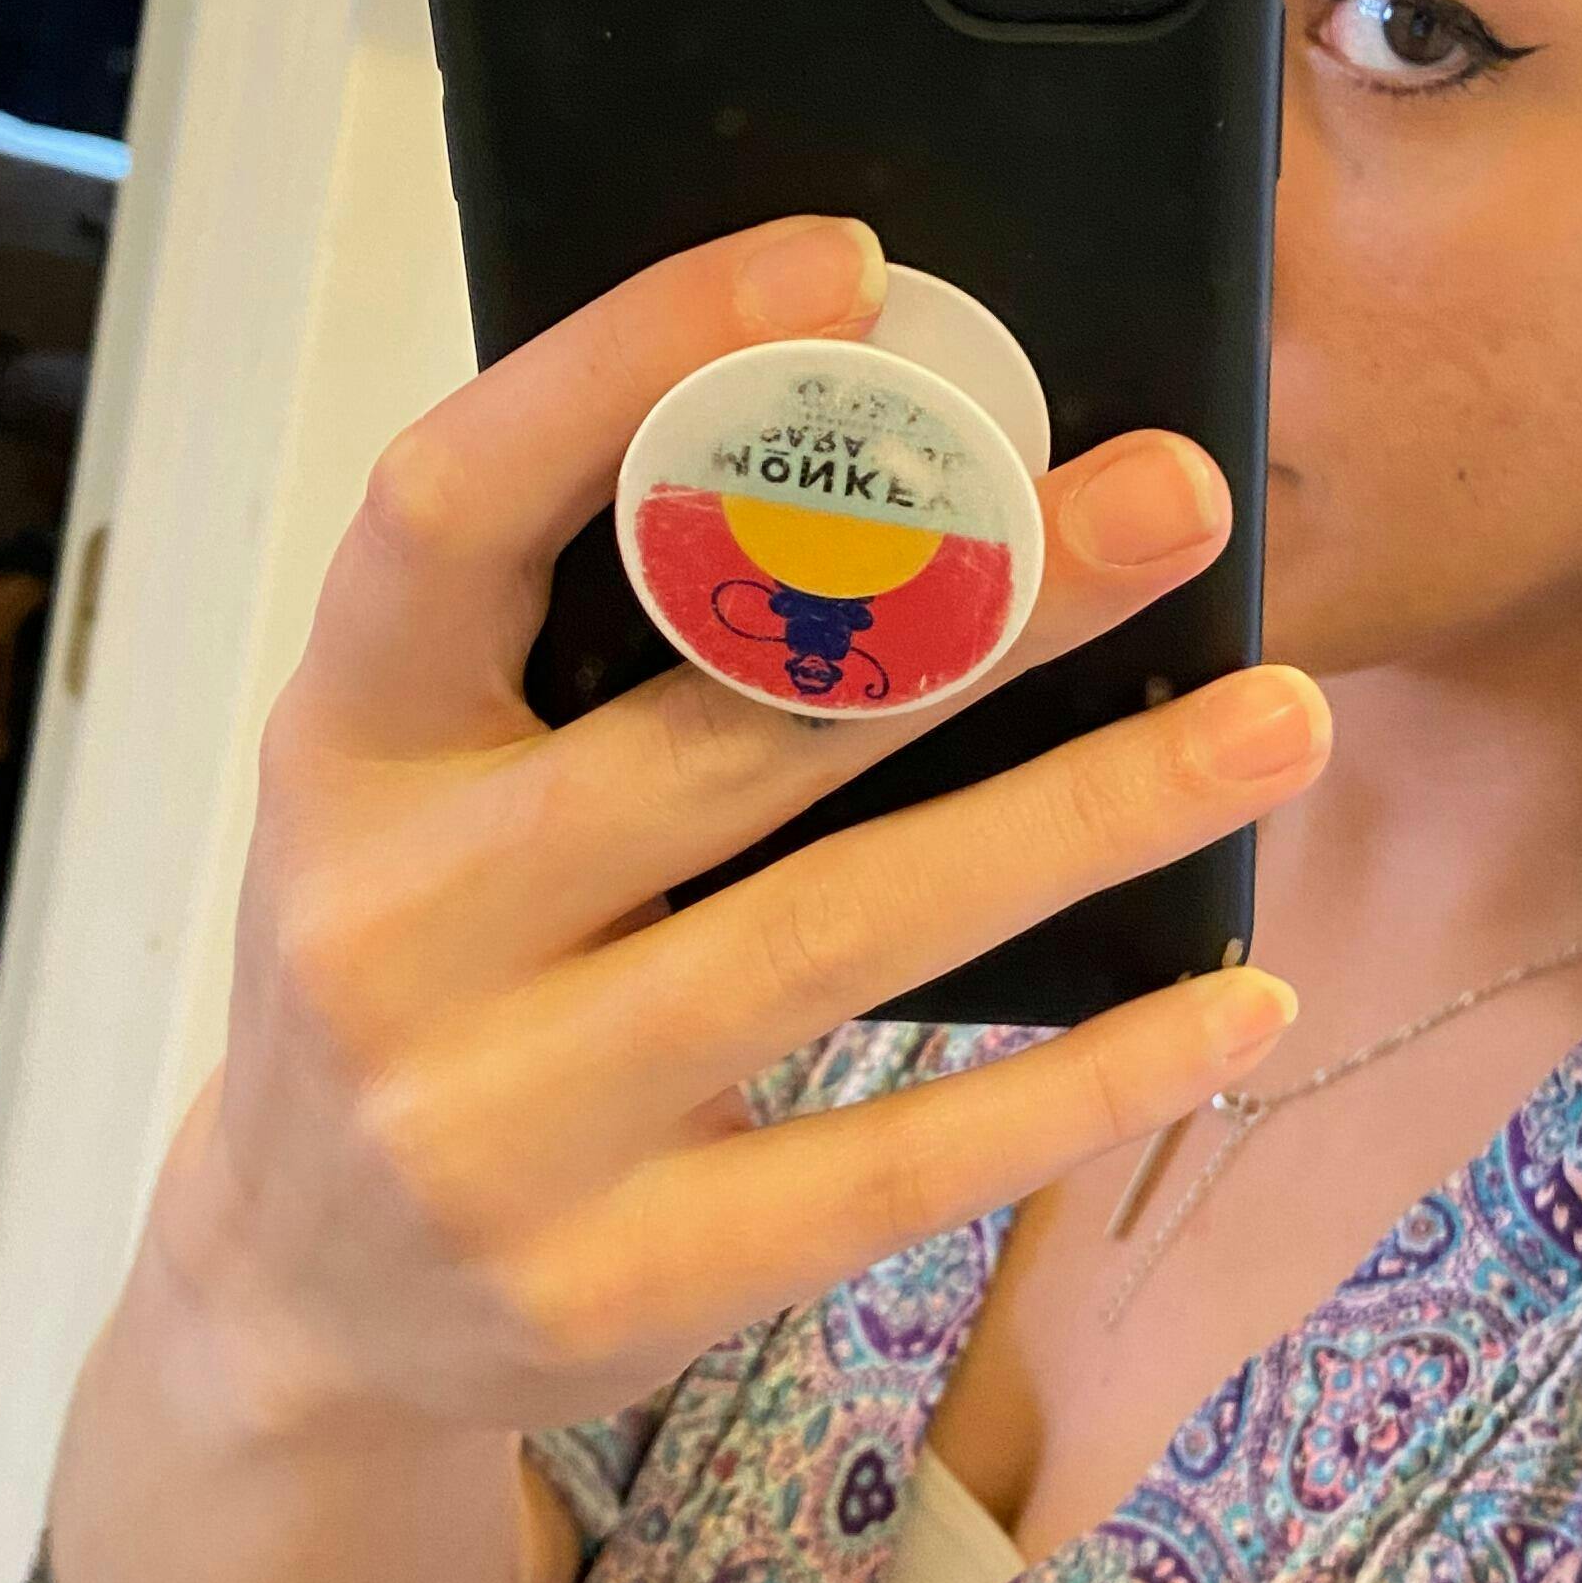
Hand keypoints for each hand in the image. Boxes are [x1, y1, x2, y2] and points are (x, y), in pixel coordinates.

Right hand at [147, 213, 1326, 1455]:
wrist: (304, 1313)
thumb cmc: (426, 978)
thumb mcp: (422, 794)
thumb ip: (585, 654)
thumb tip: (899, 459)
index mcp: (341, 746)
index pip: (452, 506)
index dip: (627, 365)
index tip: (844, 269)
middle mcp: (391, 925)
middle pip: (721, 722)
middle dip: (975, 596)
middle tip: (1178, 494)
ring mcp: (499, 1124)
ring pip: (841, 930)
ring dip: (1086, 812)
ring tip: (1277, 715)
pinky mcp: (623, 1281)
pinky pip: (894, 1165)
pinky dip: (1088, 1079)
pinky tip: (1237, 998)